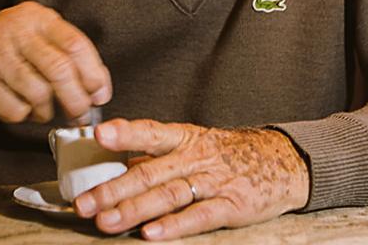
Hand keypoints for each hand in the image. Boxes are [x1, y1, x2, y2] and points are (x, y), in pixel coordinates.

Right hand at [0, 1, 111, 122]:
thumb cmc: (6, 54)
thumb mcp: (37, 41)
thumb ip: (69, 56)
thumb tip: (100, 89)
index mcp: (35, 16)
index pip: (75, 44)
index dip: (94, 73)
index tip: (100, 95)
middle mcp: (14, 29)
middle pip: (60, 69)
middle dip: (76, 99)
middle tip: (80, 114)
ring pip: (40, 93)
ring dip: (47, 110)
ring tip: (43, 109)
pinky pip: (17, 109)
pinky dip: (24, 116)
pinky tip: (18, 107)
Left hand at [74, 118, 309, 239]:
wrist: (282, 161)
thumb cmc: (230, 154)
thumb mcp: (195, 145)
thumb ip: (158, 157)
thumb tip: (116, 165)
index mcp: (186, 138)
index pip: (152, 133)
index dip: (126, 133)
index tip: (100, 136)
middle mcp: (196, 157)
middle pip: (150, 171)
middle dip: (113, 188)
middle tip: (84, 203)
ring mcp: (214, 180)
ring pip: (168, 194)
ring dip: (134, 210)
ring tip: (106, 222)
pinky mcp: (231, 205)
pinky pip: (199, 216)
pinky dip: (174, 226)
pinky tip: (151, 234)